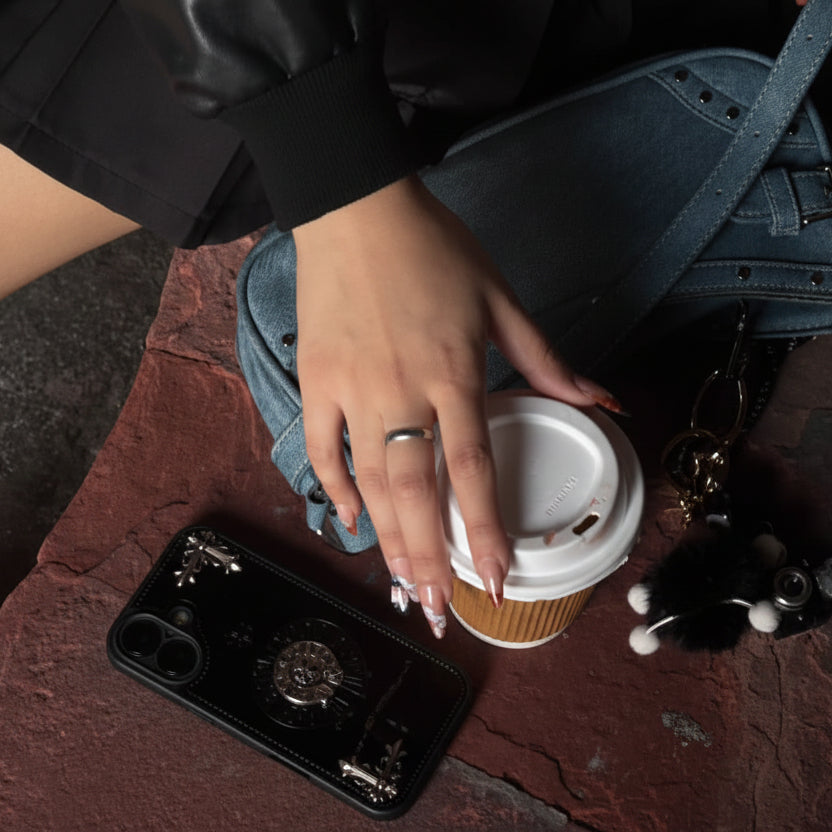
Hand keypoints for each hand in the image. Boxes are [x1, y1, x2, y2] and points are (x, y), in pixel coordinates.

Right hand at [292, 176, 617, 636]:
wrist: (357, 209)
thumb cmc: (434, 250)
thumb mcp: (500, 298)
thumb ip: (546, 360)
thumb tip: (601, 402)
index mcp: (452, 372)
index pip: (472, 468)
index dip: (485, 529)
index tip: (496, 578)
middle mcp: (401, 391)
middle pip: (416, 490)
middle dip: (430, 556)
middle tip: (438, 608)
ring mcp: (352, 389)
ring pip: (370, 480)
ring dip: (388, 539)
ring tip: (402, 586)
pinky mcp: (315, 381)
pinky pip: (322, 447)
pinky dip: (335, 488)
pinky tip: (352, 523)